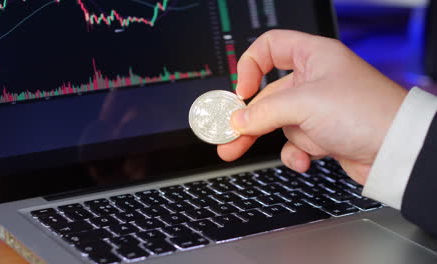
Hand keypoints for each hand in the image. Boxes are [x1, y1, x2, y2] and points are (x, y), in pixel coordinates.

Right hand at [217, 30, 406, 184]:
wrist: (397, 151)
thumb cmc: (365, 112)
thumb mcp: (304, 104)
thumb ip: (263, 112)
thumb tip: (238, 120)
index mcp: (313, 57)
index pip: (271, 47)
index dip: (251, 66)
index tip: (241, 90)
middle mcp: (315, 80)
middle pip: (268, 95)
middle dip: (246, 117)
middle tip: (224, 133)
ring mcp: (319, 108)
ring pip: (279, 122)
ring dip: (270, 138)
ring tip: (239, 151)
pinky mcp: (323, 133)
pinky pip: (296, 142)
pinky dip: (296, 153)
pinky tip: (304, 160)